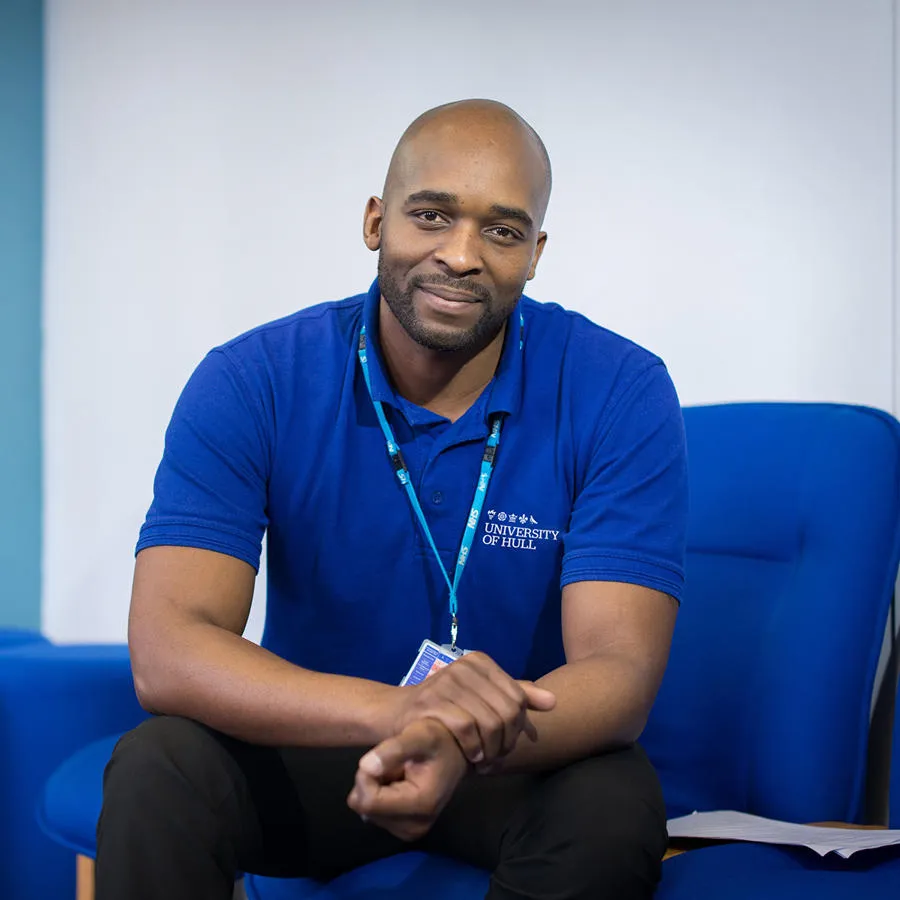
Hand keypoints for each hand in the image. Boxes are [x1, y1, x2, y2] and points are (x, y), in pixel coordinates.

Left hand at [347, 718, 467, 841]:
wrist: (456, 753)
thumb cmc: (438, 741)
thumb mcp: (418, 735)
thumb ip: (394, 749)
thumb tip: (366, 767)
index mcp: (421, 805)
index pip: (369, 801)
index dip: (365, 776)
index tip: (381, 757)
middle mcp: (415, 827)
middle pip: (365, 807)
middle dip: (371, 781)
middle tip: (394, 765)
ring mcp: (410, 832)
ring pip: (366, 810)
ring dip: (376, 787)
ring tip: (400, 773)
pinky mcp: (404, 831)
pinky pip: (373, 813)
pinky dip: (380, 796)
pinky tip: (399, 784)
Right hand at [389, 651, 555, 766]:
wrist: (398, 714)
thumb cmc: (446, 708)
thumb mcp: (481, 697)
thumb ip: (516, 696)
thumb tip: (553, 701)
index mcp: (480, 661)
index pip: (517, 698)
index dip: (518, 728)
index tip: (507, 745)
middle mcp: (464, 666)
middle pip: (507, 712)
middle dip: (506, 742)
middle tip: (496, 758)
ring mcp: (447, 682)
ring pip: (490, 722)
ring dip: (491, 750)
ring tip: (485, 761)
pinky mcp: (431, 702)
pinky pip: (467, 729)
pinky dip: (474, 749)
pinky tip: (472, 758)